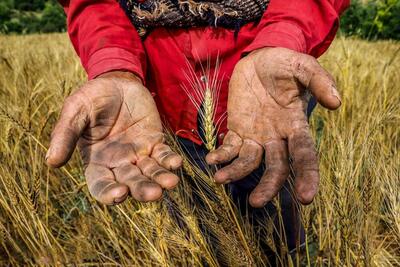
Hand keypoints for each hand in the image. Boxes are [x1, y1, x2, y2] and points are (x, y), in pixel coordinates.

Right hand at [46, 71, 181, 204]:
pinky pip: (163, 155)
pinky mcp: (154, 142)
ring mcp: (138, 154)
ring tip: (171, 182)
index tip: (120, 194)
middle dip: (142, 190)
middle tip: (155, 193)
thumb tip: (51, 162)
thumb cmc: (92, 97)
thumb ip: (65, 134)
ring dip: (161, 180)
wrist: (116, 81)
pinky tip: (176, 163)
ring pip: (150, 173)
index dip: (109, 194)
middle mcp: (118, 163)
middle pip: (131, 184)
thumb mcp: (75, 111)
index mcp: (96, 161)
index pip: (101, 185)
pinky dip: (170, 161)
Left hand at [206, 47, 340, 206]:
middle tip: (257, 202)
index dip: (307, 175)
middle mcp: (277, 136)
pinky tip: (211, 160)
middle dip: (268, 186)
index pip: (304, 154)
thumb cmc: (284, 63)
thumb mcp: (302, 66)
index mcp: (296, 124)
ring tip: (220, 179)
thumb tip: (336, 103)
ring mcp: (256, 134)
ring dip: (236, 173)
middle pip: (276, 167)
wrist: (259, 58)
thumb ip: (319, 80)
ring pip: (249, 162)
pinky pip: (230, 148)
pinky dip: (221, 156)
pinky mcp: (238, 129)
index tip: (306, 198)